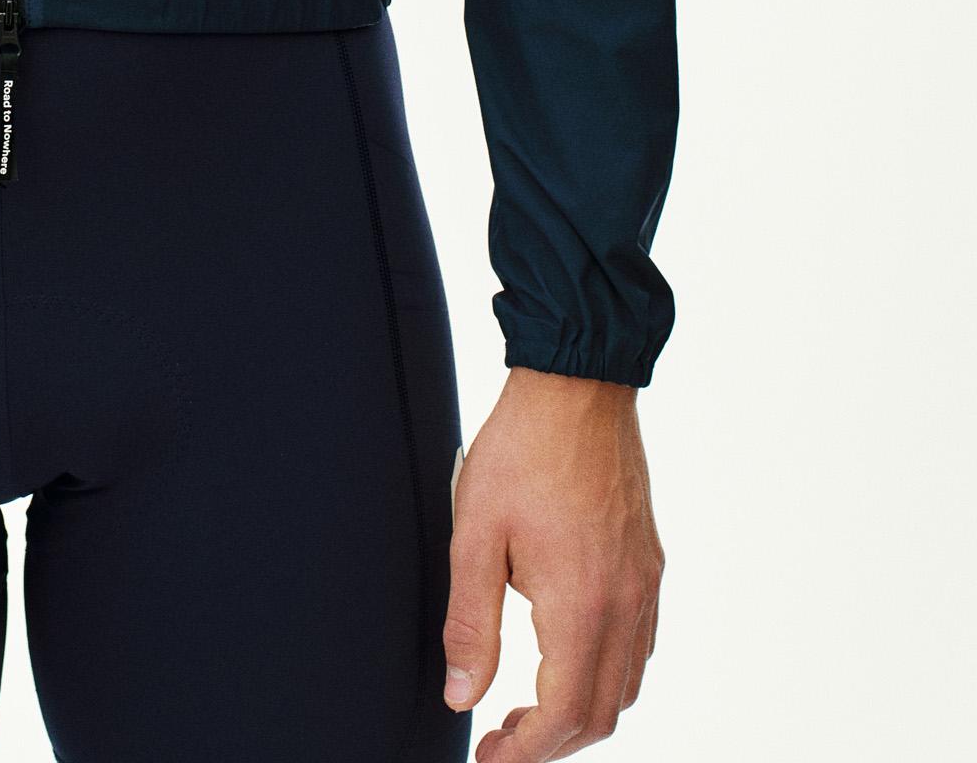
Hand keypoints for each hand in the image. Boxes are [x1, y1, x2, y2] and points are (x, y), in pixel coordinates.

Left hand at [442, 366, 662, 759]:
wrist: (577, 385)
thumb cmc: (521, 450)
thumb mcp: (475, 535)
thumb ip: (471, 624)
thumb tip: (462, 695)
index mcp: (581, 603)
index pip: (565, 713)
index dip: (526, 751)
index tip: (489, 757)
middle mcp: (626, 604)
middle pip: (602, 713)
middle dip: (551, 742)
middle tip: (500, 742)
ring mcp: (645, 584)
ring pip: (626, 684)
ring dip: (580, 712)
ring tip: (527, 709)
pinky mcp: (649, 564)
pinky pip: (639, 646)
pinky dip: (605, 674)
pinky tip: (564, 658)